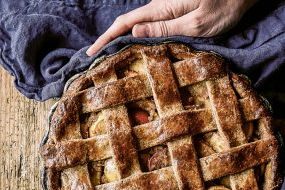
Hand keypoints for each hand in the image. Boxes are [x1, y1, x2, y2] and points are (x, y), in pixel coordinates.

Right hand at [86, 0, 257, 55]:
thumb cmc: (223, 7)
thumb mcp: (195, 23)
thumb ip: (165, 28)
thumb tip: (134, 33)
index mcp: (162, 10)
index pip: (125, 24)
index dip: (106, 38)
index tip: (91, 51)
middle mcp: (159, 7)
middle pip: (126, 24)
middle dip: (108, 39)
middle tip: (94, 56)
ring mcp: (164, 9)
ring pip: (135, 25)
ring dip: (119, 39)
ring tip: (107, 56)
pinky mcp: (171, 12)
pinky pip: (147, 26)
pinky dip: (134, 37)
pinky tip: (130, 47)